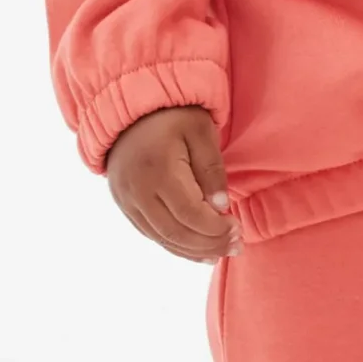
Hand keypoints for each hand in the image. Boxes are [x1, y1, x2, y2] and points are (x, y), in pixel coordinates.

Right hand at [105, 105, 242, 260]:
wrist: (131, 108)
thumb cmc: (173, 115)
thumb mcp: (200, 131)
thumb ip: (212, 168)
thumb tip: (221, 208)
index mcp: (158, 170)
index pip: (190, 215)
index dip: (216, 229)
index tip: (238, 229)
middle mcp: (137, 190)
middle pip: (176, 232)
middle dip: (209, 245)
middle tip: (236, 247)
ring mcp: (126, 200)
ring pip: (162, 238)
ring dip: (193, 251)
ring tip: (221, 253)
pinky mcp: (124, 204)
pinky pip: (150, 233)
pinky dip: (175, 245)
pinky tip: (197, 251)